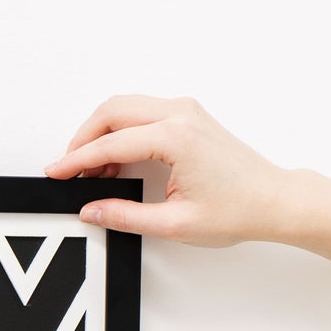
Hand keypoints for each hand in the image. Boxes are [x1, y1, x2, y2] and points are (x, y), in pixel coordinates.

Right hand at [45, 95, 330, 281]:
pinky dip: (121, 131)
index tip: (56, 173)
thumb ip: (124, 215)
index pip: (110, 143)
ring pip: (125, 107)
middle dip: (83, 138)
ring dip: (102, 133)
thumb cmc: (237, 210)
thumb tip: (91, 209)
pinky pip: (142, 113)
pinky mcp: (189, 116)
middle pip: (112, 111)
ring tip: (92, 171)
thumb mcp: (173, 223)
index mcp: (175, 138)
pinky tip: (116, 161)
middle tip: (68, 169)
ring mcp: (186, 111)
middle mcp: (180, 115)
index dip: (77, 160)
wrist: (273, 200)